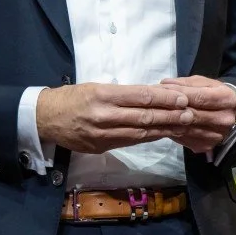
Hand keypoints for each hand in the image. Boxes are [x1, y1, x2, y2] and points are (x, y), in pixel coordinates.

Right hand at [36, 83, 194, 153]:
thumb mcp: (96, 87)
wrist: (46, 118)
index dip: (164, 99)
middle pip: (144, 117)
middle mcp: (104, 116)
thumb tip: (151, 95)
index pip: (140, 96)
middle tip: (190, 113)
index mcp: (103, 95)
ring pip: (140, 133)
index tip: (182, 98)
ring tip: (181, 125)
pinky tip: (161, 134)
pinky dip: (148, 138)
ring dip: (163, 129)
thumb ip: (121, 94)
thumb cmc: (72, 97)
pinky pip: (130, 142)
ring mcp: (103, 134)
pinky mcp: (101, 147)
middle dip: (169, 116)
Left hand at [159, 76, 235, 153]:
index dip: (178, 94)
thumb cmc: (216, 94)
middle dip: (170, 108)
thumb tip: (164, 84)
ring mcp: (215, 135)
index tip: (161, 90)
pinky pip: (183, 138)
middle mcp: (224, 119)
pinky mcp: (206, 146)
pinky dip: (171, 130)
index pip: (199, 97)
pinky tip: (161, 124)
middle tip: (152, 102)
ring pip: (185, 128)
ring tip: (153, 112)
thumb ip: (185, 83)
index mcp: (226, 99)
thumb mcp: (205, 83)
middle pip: (191, 115)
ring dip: (167, 121)